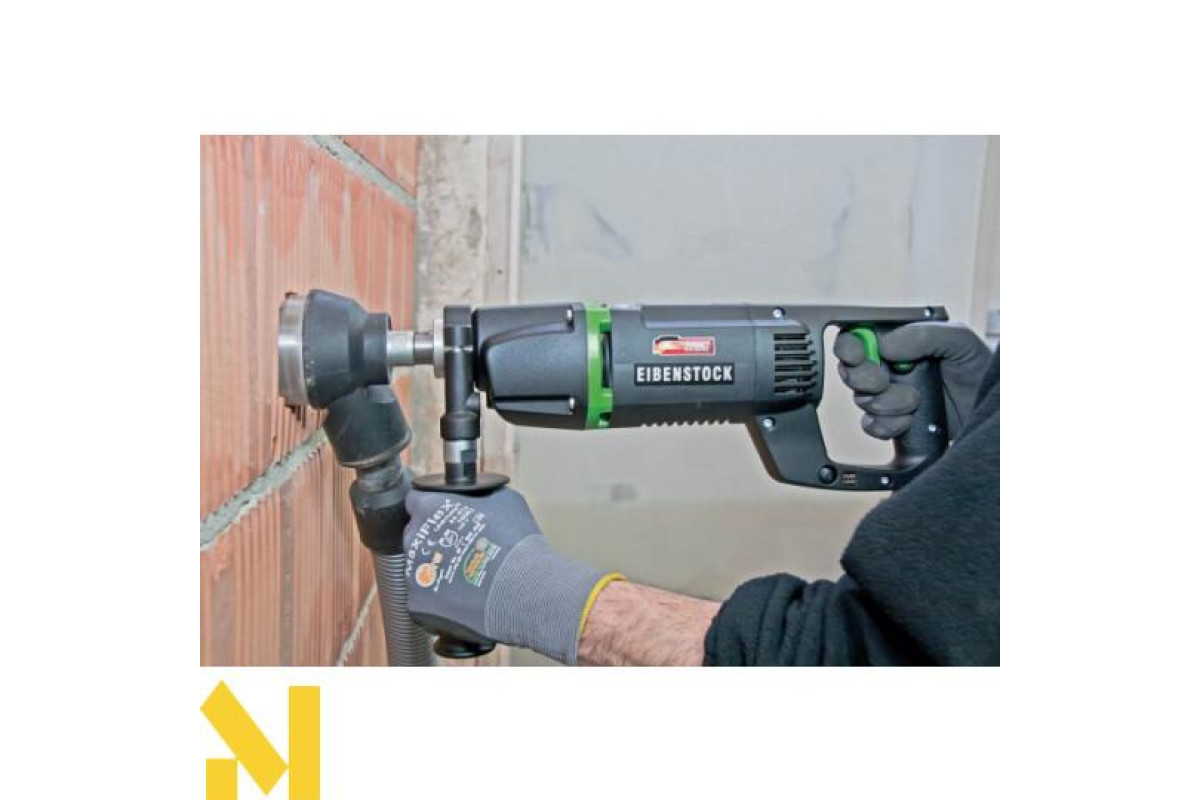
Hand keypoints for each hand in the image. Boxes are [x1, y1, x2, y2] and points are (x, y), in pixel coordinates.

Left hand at [403, 487, 623, 664]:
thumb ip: (479, 495)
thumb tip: (477, 497)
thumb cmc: (517, 543)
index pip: (416, 500)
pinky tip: (464, 598)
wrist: (523, 591)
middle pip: (416, 535)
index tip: (444, 516)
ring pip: (418, 568)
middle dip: (434, 540)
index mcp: (430, 508)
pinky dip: (439, 599)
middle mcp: (414, 538)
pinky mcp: (417, 604)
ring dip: (436, 570)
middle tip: (462, 549)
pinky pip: (424, 597)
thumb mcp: (505, 500)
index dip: (432, 507)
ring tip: (466, 577)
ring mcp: (413, 573)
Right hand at [834, 322, 990, 439]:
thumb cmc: (981, 371)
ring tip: (915, 401)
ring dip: (887, 403)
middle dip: (864, 377)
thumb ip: (923, 335)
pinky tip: (909, 420)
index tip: (857, 353)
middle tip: (883, 380)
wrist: (992, 414)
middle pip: (851, 370)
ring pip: (862, 400)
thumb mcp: (960, 341)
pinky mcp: (894, 423)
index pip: (859, 337)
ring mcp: (890, 397)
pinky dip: (887, 425)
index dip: (850, 345)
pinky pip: (872, 425)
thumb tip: (884, 344)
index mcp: (901, 342)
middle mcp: (890, 368)